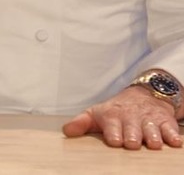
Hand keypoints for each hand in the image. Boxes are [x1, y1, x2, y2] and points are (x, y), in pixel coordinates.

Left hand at [62, 86, 182, 148]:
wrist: (144, 95)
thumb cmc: (116, 110)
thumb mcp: (96, 113)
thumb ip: (81, 123)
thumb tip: (66, 132)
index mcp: (113, 116)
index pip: (112, 125)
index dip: (114, 133)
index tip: (114, 140)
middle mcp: (131, 118)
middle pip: (132, 128)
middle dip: (133, 135)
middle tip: (132, 143)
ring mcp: (149, 119)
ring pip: (152, 128)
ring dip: (152, 135)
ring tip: (152, 143)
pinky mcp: (165, 121)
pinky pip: (171, 128)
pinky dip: (173, 134)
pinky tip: (174, 142)